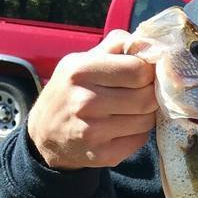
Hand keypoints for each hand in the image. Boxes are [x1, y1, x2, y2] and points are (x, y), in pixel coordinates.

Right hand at [27, 29, 158, 169]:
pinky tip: (122, 127)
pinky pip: (140, 139)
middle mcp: (84, 102)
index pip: (139, 70)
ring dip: (145, 114)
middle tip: (140, 93)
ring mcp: (92, 131)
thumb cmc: (73, 89)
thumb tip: (151, 43)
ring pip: (147, 119)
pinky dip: (138, 132)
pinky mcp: (102, 154)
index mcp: (80, 71)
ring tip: (129, 109)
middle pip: (147, 97)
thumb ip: (118, 45)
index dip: (147, 71)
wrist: (45, 134)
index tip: (142, 73)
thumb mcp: (84, 59)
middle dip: (149, 94)